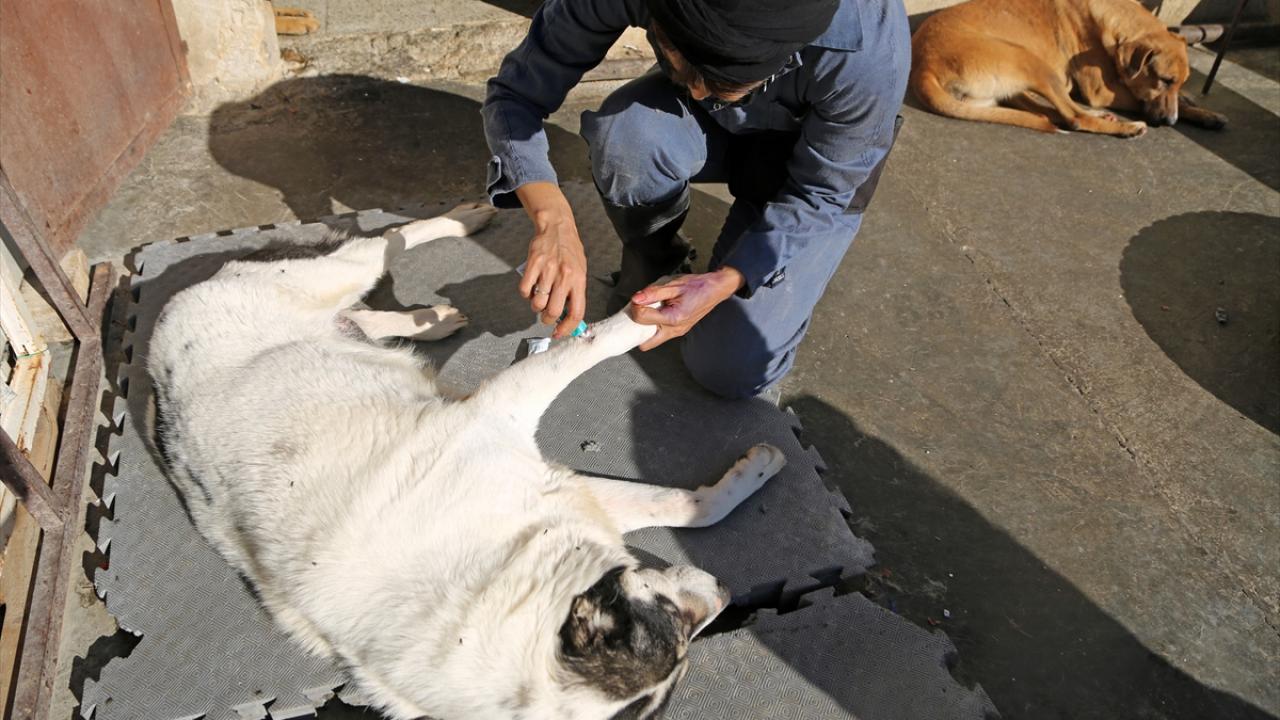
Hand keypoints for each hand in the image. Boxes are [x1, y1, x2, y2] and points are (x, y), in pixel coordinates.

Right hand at [515, 182, 587, 337]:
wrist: (557, 227)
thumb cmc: (569, 252)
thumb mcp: (579, 271)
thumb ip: (575, 293)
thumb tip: (568, 317)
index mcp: (579, 280)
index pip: (576, 312)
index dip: (567, 327)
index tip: (559, 333)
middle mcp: (564, 276)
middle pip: (553, 311)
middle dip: (547, 319)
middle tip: (546, 315)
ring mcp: (547, 270)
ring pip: (537, 303)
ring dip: (535, 307)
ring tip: (539, 299)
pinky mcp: (532, 264)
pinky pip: (524, 290)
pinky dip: (526, 294)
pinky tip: (531, 288)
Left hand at [627, 268, 744, 350]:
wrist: (715, 289)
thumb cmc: (697, 286)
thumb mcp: (673, 286)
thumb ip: (653, 292)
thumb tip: (636, 298)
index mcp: (673, 319)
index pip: (642, 318)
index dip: (635, 306)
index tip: (638, 297)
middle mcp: (675, 330)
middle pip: (645, 343)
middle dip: (637, 329)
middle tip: (639, 312)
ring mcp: (677, 332)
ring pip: (652, 339)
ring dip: (646, 326)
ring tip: (649, 309)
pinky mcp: (679, 330)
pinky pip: (660, 333)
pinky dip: (654, 324)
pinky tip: (657, 311)